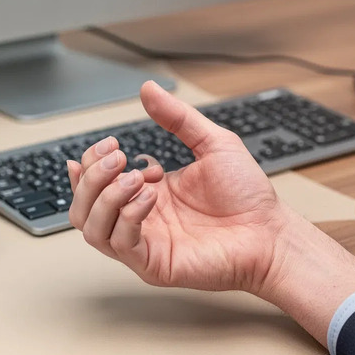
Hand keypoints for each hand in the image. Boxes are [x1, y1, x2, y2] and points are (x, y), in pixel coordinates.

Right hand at [68, 81, 354, 344]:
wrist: (271, 233)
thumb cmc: (248, 197)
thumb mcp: (212, 143)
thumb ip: (178, 118)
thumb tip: (148, 90)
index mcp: (147, 193)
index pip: (94, 183)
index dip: (91, 162)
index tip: (112, 145)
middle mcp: (140, 220)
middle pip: (83, 205)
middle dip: (91, 176)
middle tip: (117, 157)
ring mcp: (145, 244)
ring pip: (91, 228)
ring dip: (103, 197)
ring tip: (134, 176)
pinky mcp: (154, 264)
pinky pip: (121, 244)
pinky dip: (127, 217)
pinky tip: (149, 197)